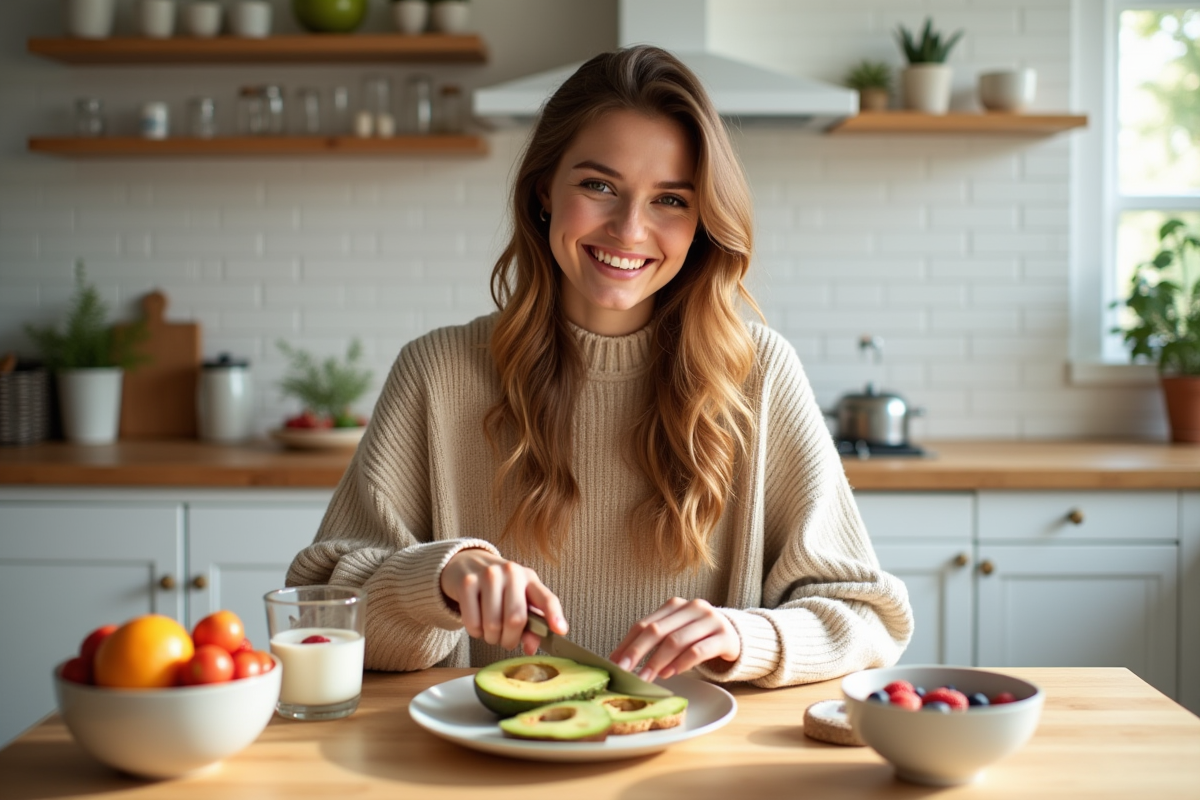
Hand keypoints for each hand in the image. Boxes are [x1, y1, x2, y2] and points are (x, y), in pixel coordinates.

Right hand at [439, 548, 566, 653]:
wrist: (467, 564)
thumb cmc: (498, 588)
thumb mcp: (519, 600)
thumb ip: (530, 625)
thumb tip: (530, 648)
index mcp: (529, 578)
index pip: (546, 598)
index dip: (554, 615)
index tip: (560, 630)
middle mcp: (511, 572)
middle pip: (515, 619)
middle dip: (510, 639)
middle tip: (505, 640)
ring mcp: (488, 575)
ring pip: (492, 625)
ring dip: (492, 638)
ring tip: (491, 631)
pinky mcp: (466, 583)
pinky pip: (473, 623)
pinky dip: (476, 632)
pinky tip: (478, 624)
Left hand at [609, 597, 740, 683]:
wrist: (737, 635)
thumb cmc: (699, 637)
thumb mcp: (677, 633)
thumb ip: (654, 642)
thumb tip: (621, 660)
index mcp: (675, 605)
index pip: (644, 623)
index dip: (627, 643)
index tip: (614, 662)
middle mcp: (692, 607)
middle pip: (658, 630)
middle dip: (638, 652)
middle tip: (626, 671)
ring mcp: (710, 620)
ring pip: (676, 641)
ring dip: (658, 661)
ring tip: (646, 677)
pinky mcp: (724, 636)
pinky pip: (698, 650)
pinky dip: (681, 663)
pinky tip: (670, 674)